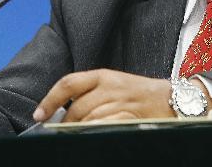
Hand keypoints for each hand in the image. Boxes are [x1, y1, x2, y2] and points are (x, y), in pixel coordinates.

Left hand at [34, 69, 202, 122]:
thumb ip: (92, 94)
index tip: (39, 115)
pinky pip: (102, 127)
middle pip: (76, 107)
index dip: (50, 100)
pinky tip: (92, 135)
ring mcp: (120, 102)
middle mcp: (111, 86)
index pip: (68, 83)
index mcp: (104, 75)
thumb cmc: (141, 94)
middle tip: (63, 132)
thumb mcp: (115, 85)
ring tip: (77, 135)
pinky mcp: (128, 116)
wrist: (173, 99)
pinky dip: (93, 133)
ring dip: (78, 130)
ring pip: (87, 119)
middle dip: (66, 123)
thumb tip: (64, 110)